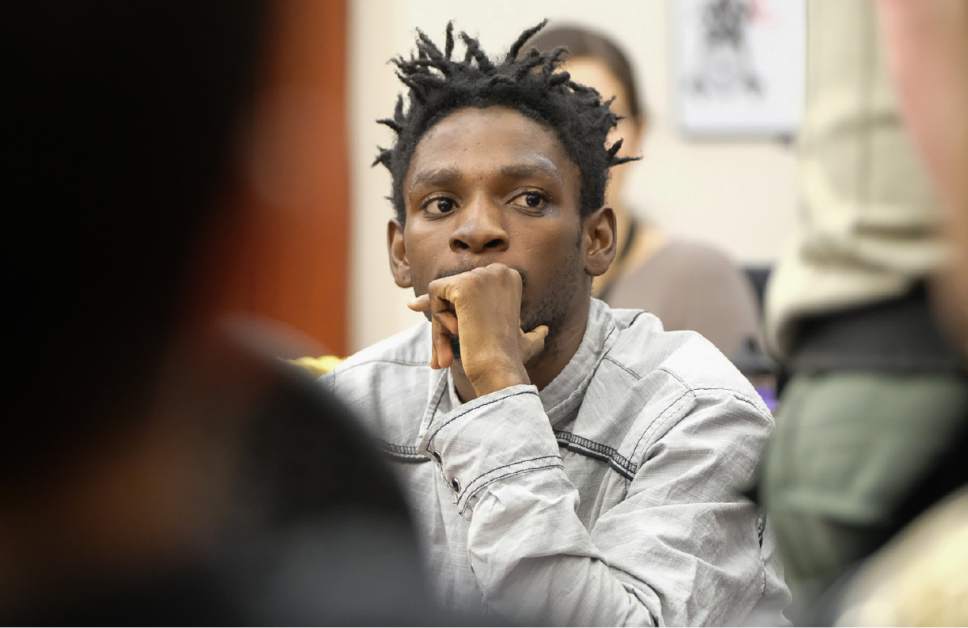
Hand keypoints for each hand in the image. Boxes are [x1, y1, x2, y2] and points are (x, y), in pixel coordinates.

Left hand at [408, 263, 548, 396]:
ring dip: (443, 323)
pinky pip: (433, 295)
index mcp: (510, 276)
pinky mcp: (463, 285)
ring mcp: (481, 276)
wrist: (499, 369)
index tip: (472, 332)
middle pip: (453, 289)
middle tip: (461, 344)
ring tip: (462, 342)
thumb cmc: (511, 359)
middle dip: (450, 318)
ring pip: (441, 293)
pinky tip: (460, 330)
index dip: (462, 313)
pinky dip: (437, 319)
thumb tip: (546, 330)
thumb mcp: (519, 337)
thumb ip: (532, 332)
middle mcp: (498, 269)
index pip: (468, 287)